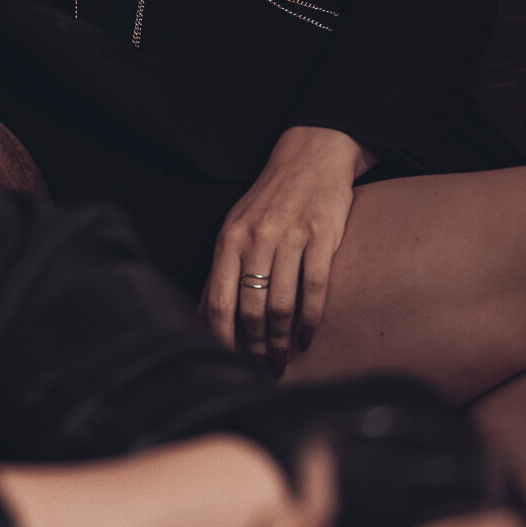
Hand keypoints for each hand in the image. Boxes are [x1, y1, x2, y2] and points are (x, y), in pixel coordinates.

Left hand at [205, 126, 375, 371]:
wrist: (310, 157)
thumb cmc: (268, 202)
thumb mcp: (235, 230)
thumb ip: (222, 272)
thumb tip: (204, 318)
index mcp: (228, 240)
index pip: (218, 301)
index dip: (221, 339)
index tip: (226, 364)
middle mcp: (255, 239)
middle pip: (250, 308)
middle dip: (254, 346)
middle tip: (261, 369)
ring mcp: (289, 237)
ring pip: (281, 304)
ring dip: (281, 340)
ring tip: (283, 360)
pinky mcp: (321, 236)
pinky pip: (314, 288)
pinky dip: (311, 319)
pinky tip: (308, 338)